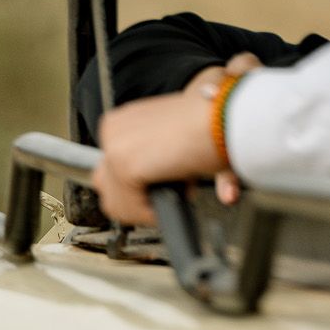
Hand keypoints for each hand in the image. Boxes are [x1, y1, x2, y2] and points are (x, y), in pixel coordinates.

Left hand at [91, 53, 258, 223]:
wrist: (223, 116)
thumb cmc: (208, 125)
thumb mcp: (167, 141)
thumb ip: (147, 161)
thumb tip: (141, 188)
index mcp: (120, 122)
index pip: (110, 171)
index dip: (135, 188)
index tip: (159, 188)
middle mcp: (112, 130)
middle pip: (106, 188)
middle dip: (133, 201)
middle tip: (165, 194)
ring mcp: (115, 147)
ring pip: (115, 203)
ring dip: (144, 209)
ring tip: (173, 194)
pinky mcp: (124, 164)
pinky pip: (129, 209)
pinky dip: (151, 213)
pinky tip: (172, 196)